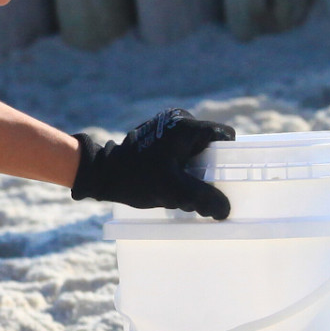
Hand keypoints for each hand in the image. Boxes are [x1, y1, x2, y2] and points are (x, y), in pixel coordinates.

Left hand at [71, 108, 235, 219]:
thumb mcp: (173, 191)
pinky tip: (168, 181)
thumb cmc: (136, 179)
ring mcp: (166, 126)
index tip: (222, 177)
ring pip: (195, 150)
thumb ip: (202, 198)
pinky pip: (181, 151)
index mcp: (186, 126)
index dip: (228, 157)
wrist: (102, 175)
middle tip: (198, 188)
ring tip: (179, 187)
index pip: (224, 136)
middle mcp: (178, 120)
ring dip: (193, 170)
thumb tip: (225, 210)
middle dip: (208, 169)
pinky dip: (180, 166)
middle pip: (209, 145)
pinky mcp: (157, 135)